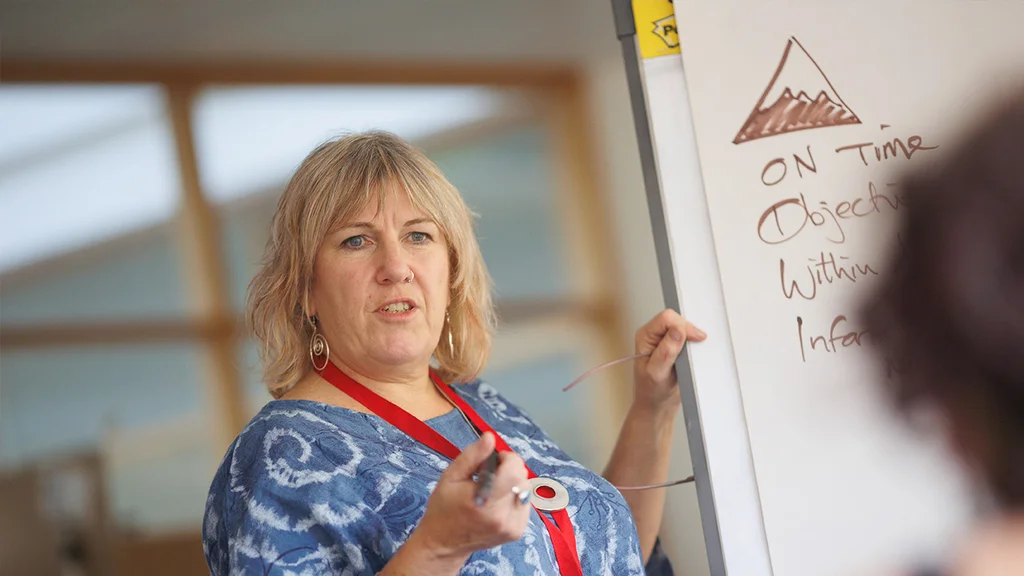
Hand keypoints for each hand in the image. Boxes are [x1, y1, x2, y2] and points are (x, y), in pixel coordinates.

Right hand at [411, 432, 531, 563]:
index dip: (507, 458)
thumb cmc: (444, 508)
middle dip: (509, 470)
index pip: (514, 470)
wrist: (444, 544)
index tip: (492, 460)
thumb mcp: (451, 476)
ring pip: (526, 489)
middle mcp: (503, 516)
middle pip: (523, 478)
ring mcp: (513, 526)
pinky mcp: (517, 532)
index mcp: (485, 501)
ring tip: (492, 490)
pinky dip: (515, 497)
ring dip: (513, 483)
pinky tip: (497, 502)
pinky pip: (525, 503)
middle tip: (488, 475)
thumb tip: (490, 437)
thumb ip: (472, 455)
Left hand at [632, 309, 706, 412]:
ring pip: (683, 326)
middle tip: (693, 350)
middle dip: (688, 331)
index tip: (694, 339)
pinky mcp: (674, 346)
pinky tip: (692, 355)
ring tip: (691, 355)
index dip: (682, 326)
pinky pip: (687, 336)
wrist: (657, 405)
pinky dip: (693, 343)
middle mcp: (653, 335)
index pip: (666, 318)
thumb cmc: (651, 391)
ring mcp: (664, 340)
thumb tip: (677, 332)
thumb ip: (666, 352)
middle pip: (676, 319)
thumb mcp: (657, 373)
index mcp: (645, 337)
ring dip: (691, 338)